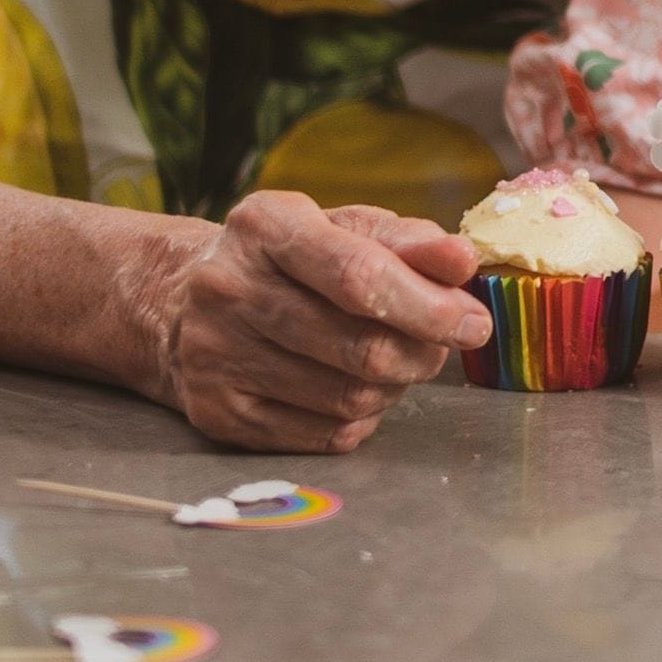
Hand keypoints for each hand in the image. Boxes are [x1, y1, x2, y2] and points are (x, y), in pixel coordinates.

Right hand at [147, 194, 486, 452]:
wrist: (187, 301)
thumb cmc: (292, 259)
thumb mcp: (347, 227)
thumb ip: (411, 242)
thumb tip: (463, 262)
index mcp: (264, 226)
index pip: (357, 275)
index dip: (427, 306)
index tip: (475, 323)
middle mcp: (227, 289)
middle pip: (358, 345)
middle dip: (422, 352)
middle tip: (441, 346)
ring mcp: (214, 356)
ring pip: (346, 397)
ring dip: (395, 386)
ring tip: (398, 362)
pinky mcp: (216, 412)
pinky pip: (322, 435)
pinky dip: (361, 418)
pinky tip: (359, 389)